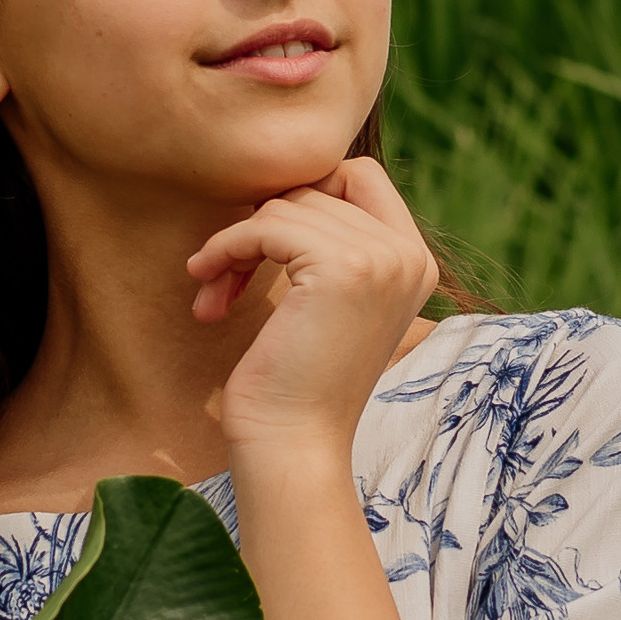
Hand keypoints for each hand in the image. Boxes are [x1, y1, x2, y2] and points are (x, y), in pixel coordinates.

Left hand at [186, 156, 438, 473]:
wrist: (293, 445)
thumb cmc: (295, 381)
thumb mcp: (327, 301)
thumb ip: (329, 243)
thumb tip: (284, 184)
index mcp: (414, 260)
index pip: (360, 175)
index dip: (303, 194)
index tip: (262, 244)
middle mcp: (409, 255)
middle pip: (315, 188)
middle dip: (259, 227)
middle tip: (224, 278)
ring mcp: (381, 259)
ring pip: (285, 205)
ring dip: (235, 245)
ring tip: (215, 294)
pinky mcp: (342, 268)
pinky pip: (265, 225)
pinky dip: (226, 249)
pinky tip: (206, 286)